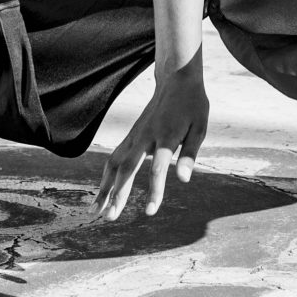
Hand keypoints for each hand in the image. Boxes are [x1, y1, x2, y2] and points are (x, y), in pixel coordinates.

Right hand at [94, 54, 209, 219]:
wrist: (176, 79)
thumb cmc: (192, 105)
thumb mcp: (200, 127)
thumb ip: (190, 154)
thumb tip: (184, 180)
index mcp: (166, 136)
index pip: (158, 168)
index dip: (154, 190)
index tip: (149, 212)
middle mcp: (145, 136)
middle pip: (127, 168)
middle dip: (117, 194)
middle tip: (110, 218)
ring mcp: (134, 135)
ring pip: (114, 164)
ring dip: (104, 188)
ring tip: (96, 211)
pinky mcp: (130, 135)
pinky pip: (114, 158)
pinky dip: (106, 177)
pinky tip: (102, 192)